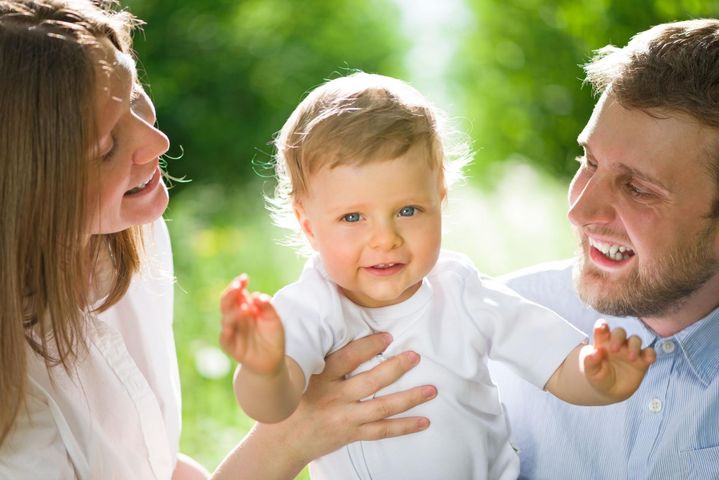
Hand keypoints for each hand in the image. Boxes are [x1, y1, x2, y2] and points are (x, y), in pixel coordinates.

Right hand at [219, 275, 284, 375]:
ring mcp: (232, 332)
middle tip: (239, 286)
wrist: (272, 360)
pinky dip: (226, 334)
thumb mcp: (274, 320)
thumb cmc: (272, 336)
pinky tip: (230, 329)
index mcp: (244, 307)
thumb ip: (267, 307)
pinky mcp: (231, 347)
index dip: (238, 285)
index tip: (244, 279)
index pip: (237, 293)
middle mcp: (236, 318)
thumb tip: (257, 296)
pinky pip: (224, 339)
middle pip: (227, 302)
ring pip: (226, 319)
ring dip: (233, 313)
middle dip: (231, 293)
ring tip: (246, 309)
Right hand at [219, 333, 437, 479]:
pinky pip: (382, 431)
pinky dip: (404, 426)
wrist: (281, 441)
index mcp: (320, 377)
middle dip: (396, 368)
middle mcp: (333, 397)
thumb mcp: (299, 373)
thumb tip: (333, 322)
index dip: (369, 346)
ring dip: (409, 398)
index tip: (387, 336)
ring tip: (431, 389)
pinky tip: (424, 421)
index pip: (347, 358)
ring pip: (382, 407)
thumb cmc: (291, 400)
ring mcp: (344, 418)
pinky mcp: (351, 435)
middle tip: (415, 356)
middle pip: (371, 382)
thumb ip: (318, 353)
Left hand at [582, 320, 655, 400]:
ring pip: (635, 340)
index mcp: (602, 343)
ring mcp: (630, 351)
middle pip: (620, 332)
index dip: (602, 325)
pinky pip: (649, 353)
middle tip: (614, 349)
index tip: (602, 328)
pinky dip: (650, 354)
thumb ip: (590, 361)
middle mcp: (617, 344)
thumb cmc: (598, 376)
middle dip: (618, 337)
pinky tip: (649, 360)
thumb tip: (596, 352)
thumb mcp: (591, 371)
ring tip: (630, 358)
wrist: (610, 391)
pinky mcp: (642, 361)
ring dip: (634, 345)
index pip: (602, 328)